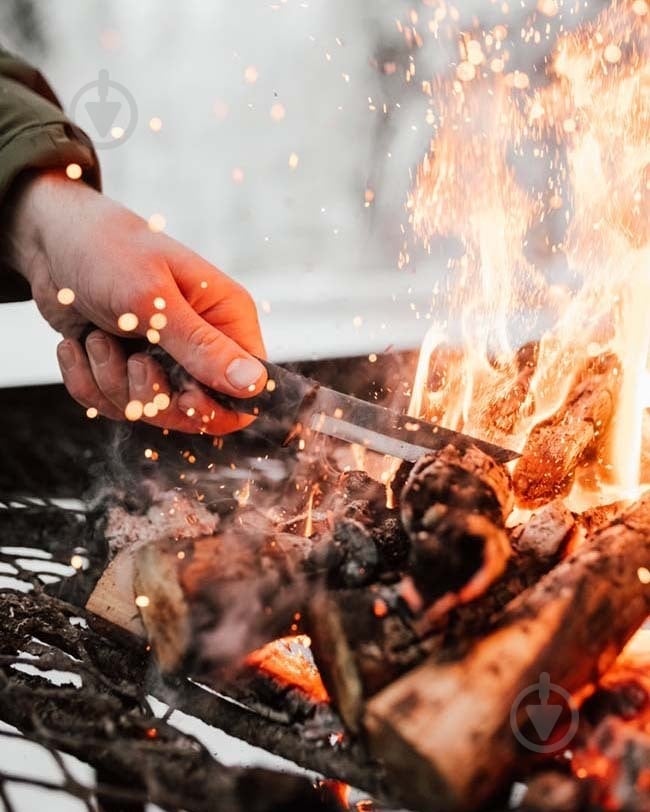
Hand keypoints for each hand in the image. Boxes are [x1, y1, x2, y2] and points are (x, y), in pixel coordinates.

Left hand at [7, 170, 266, 433]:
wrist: (49, 239)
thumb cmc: (108, 250)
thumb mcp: (154, 300)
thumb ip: (202, 347)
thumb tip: (254, 383)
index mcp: (227, 319)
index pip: (248, 390)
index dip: (217, 407)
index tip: (182, 396)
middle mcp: (202, 343)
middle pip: (195, 412)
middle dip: (152, 395)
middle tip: (131, 359)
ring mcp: (164, 358)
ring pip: (149, 410)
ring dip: (112, 382)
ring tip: (97, 338)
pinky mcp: (127, 367)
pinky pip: (112, 404)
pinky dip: (88, 381)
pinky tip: (78, 346)